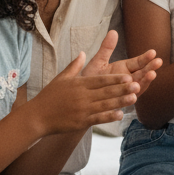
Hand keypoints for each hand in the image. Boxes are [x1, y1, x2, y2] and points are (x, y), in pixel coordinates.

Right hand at [28, 33, 144, 134]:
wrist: (37, 116)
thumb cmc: (49, 96)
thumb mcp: (61, 78)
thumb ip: (75, 66)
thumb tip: (83, 52)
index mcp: (79, 84)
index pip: (100, 80)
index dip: (115, 78)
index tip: (128, 75)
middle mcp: (82, 96)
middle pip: (105, 91)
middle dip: (122, 88)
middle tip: (137, 84)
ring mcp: (82, 110)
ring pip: (105, 104)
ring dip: (120, 101)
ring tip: (134, 98)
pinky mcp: (81, 122)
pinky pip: (98, 118)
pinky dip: (109, 116)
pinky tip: (120, 114)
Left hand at [81, 30, 161, 98]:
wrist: (79, 95)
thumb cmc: (89, 78)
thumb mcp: (98, 61)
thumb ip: (106, 48)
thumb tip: (113, 31)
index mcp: (124, 68)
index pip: (138, 62)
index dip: (145, 57)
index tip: (153, 52)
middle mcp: (128, 79)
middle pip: (142, 73)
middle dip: (150, 67)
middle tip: (158, 62)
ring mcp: (125, 91)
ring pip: (139, 85)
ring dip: (146, 80)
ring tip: (152, 74)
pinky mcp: (120, 101)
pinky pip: (129, 98)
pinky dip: (134, 94)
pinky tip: (138, 89)